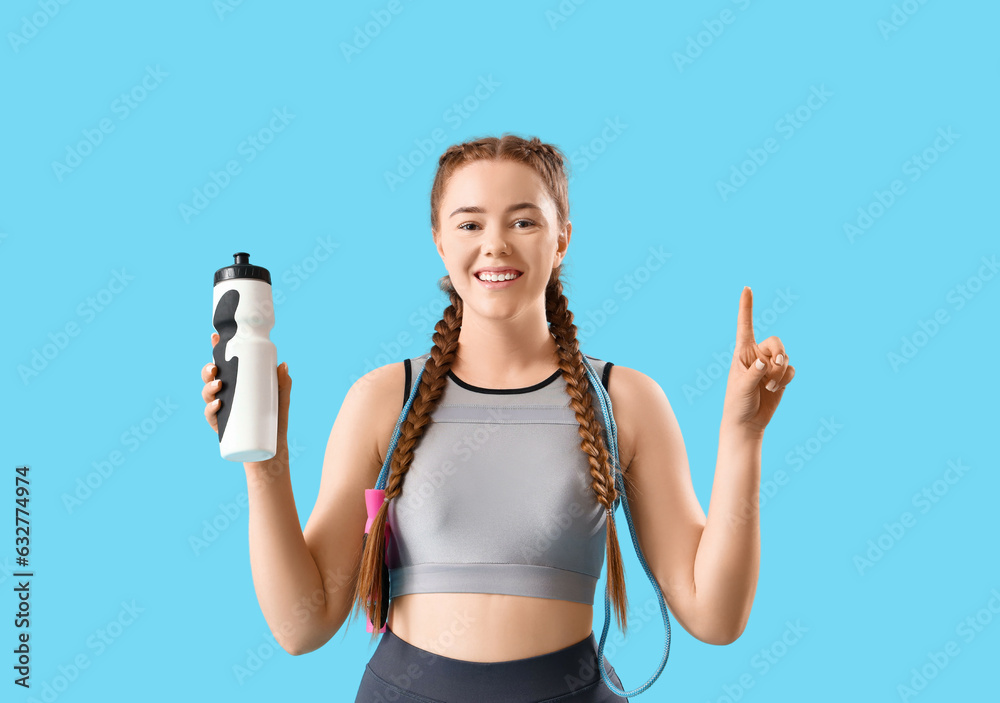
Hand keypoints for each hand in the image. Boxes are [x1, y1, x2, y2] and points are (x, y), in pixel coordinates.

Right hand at [201, 332, 291, 440]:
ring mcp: (222, 410)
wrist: (272, 449)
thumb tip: (283, 364)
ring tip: (218, 386)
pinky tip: (218, 404)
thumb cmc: (275, 420)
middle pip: (210, 378)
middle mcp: (227, 394)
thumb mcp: (281, 399)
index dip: (217, 349)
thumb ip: (283, 383)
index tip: (214, 337)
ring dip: (208, 388)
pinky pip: (211, 417)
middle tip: (214, 368)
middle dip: (207, 370)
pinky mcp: (221, 426)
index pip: (225, 364)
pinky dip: (211, 409)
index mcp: (238, 383)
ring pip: (207, 395)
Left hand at [720, 287, 795, 436]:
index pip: (745, 326)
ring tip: (770, 386)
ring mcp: (770, 366)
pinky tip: (776, 388)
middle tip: (772, 369)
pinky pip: (791, 370)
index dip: (746, 307)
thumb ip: (753, 374)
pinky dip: (786, 378)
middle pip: (776, 342)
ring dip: (781, 372)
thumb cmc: (737, 403)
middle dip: (778, 355)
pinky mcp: (781, 377)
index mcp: (742, 353)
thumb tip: (764, 363)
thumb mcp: (741, 388)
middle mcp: (757, 355)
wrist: (747, 422)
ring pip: (785, 357)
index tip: (746, 288)